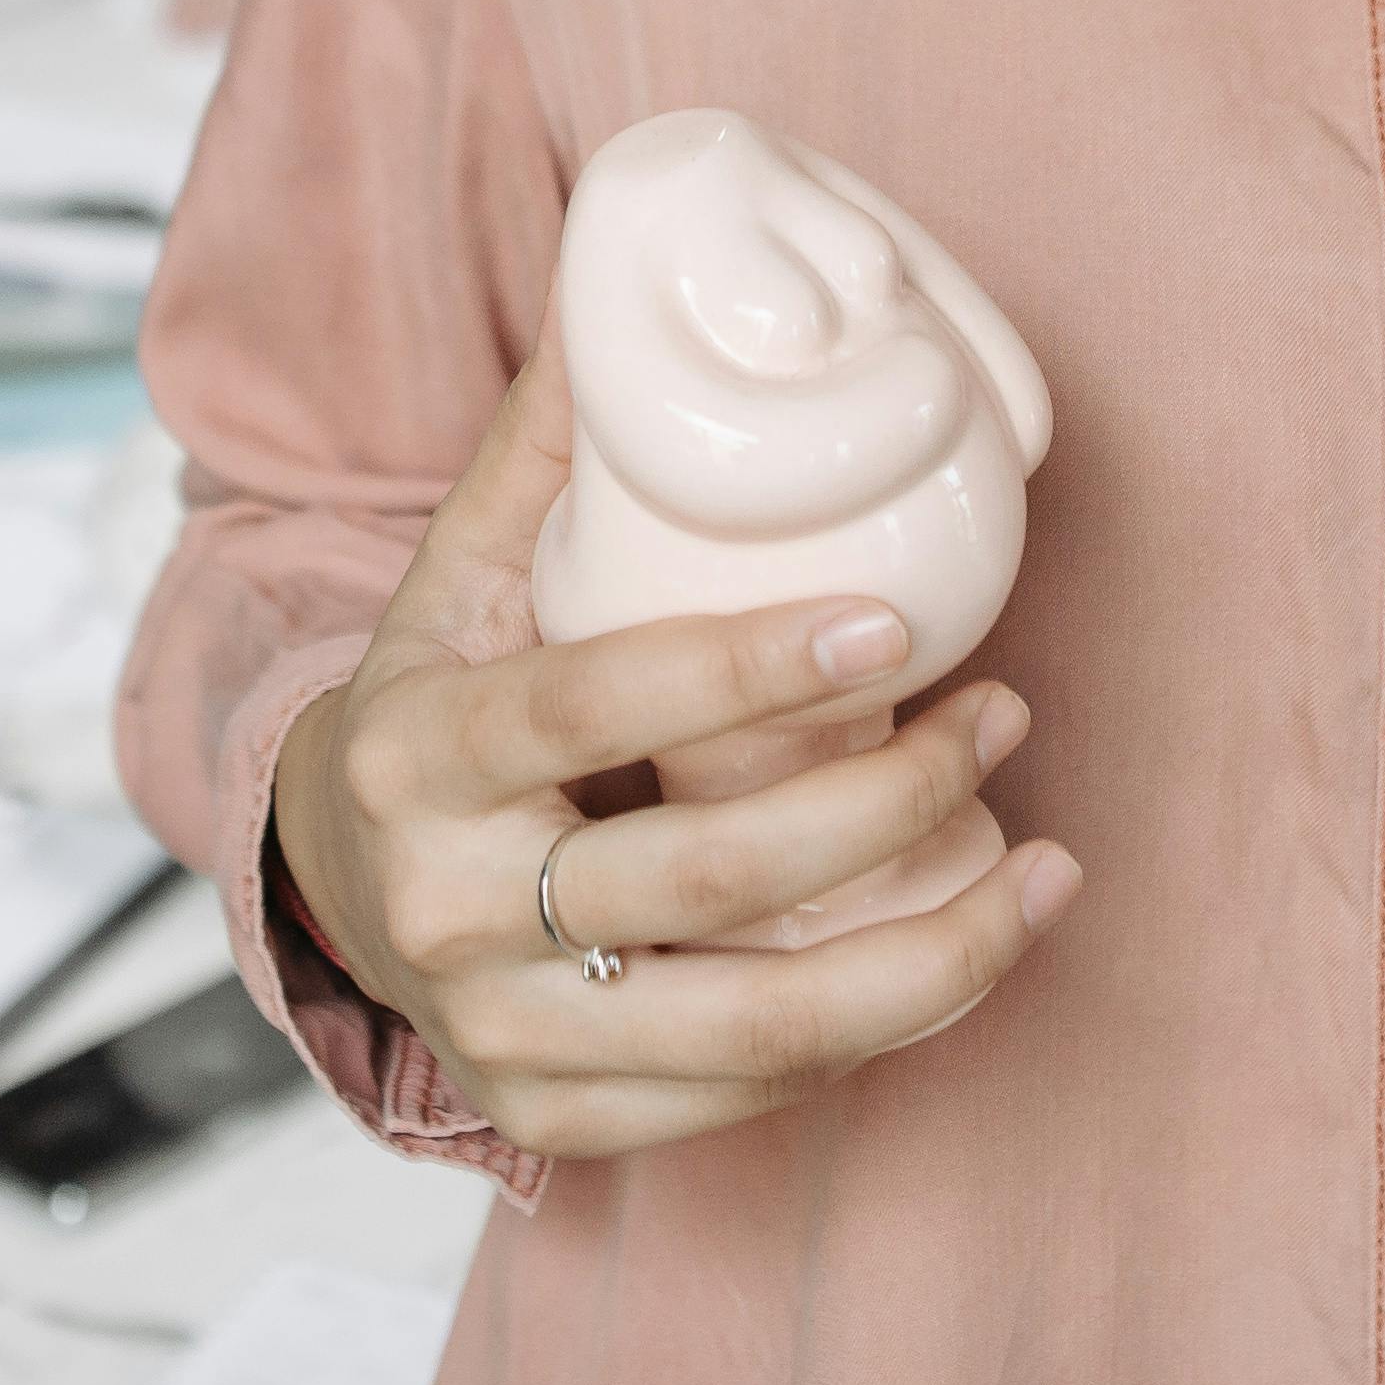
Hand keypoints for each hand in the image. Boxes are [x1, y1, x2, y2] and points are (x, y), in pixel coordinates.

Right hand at [264, 346, 1077, 1162]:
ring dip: (933, 949)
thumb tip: (613, 266)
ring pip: (754, 1024)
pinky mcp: (556, 1118)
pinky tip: (973, 946)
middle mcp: (447, 906)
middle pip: (704, 877)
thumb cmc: (437, 704)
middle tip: (1005, 715)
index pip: (597, 707)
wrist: (337, 890)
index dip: (749, 670)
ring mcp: (499, 1032)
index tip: (894, 625)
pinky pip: (751, 1094)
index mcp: (417, 752)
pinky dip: (881, 1026)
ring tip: (1047, 864)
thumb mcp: (455, 576)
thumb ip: (544, 450)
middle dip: (886, 796)